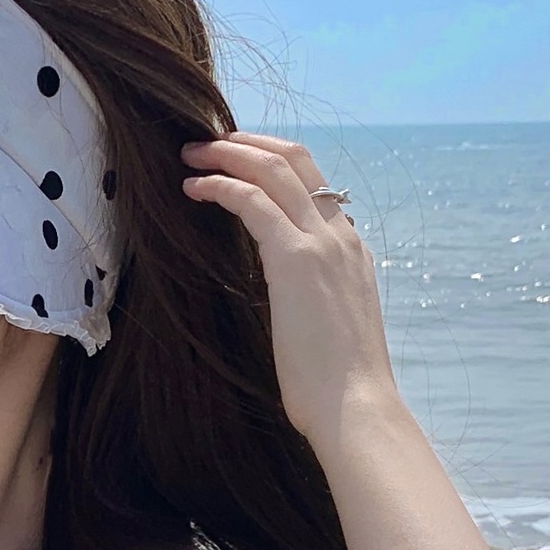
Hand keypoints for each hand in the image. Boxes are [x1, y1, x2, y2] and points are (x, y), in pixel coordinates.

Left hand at [180, 131, 400, 454]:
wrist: (357, 407)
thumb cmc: (336, 384)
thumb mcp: (327, 324)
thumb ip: (310, 296)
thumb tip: (284, 296)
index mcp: (351, 250)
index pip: (314, 183)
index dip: (272, 162)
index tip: (235, 160)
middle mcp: (341, 236)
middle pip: (296, 159)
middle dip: (247, 142)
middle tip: (207, 143)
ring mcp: (323, 243)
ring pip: (275, 168)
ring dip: (228, 153)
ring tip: (192, 155)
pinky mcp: (296, 259)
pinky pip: (253, 202)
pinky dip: (221, 186)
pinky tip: (195, 188)